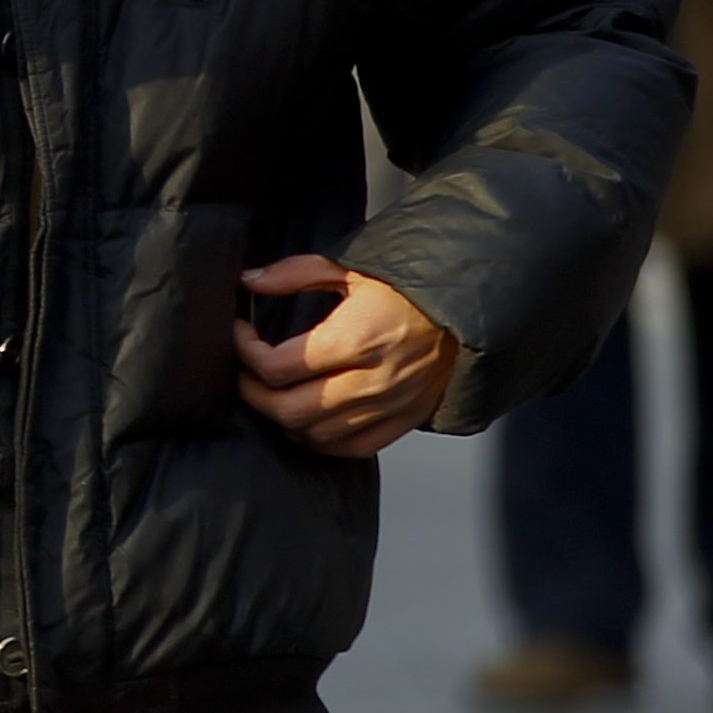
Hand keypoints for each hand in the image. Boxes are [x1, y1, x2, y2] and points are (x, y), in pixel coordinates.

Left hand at [235, 257, 459, 457]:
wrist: (472, 304)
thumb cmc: (410, 282)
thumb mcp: (352, 265)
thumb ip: (294, 273)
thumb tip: (249, 280)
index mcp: (356, 339)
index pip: (278, 367)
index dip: (245, 352)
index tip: (240, 333)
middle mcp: (373, 381)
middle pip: (290, 410)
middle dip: (254, 393)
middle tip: (245, 371)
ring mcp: (391, 406)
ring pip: (317, 435)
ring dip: (283, 418)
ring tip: (271, 392)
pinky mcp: (407, 419)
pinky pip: (353, 447)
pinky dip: (321, 440)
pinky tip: (306, 421)